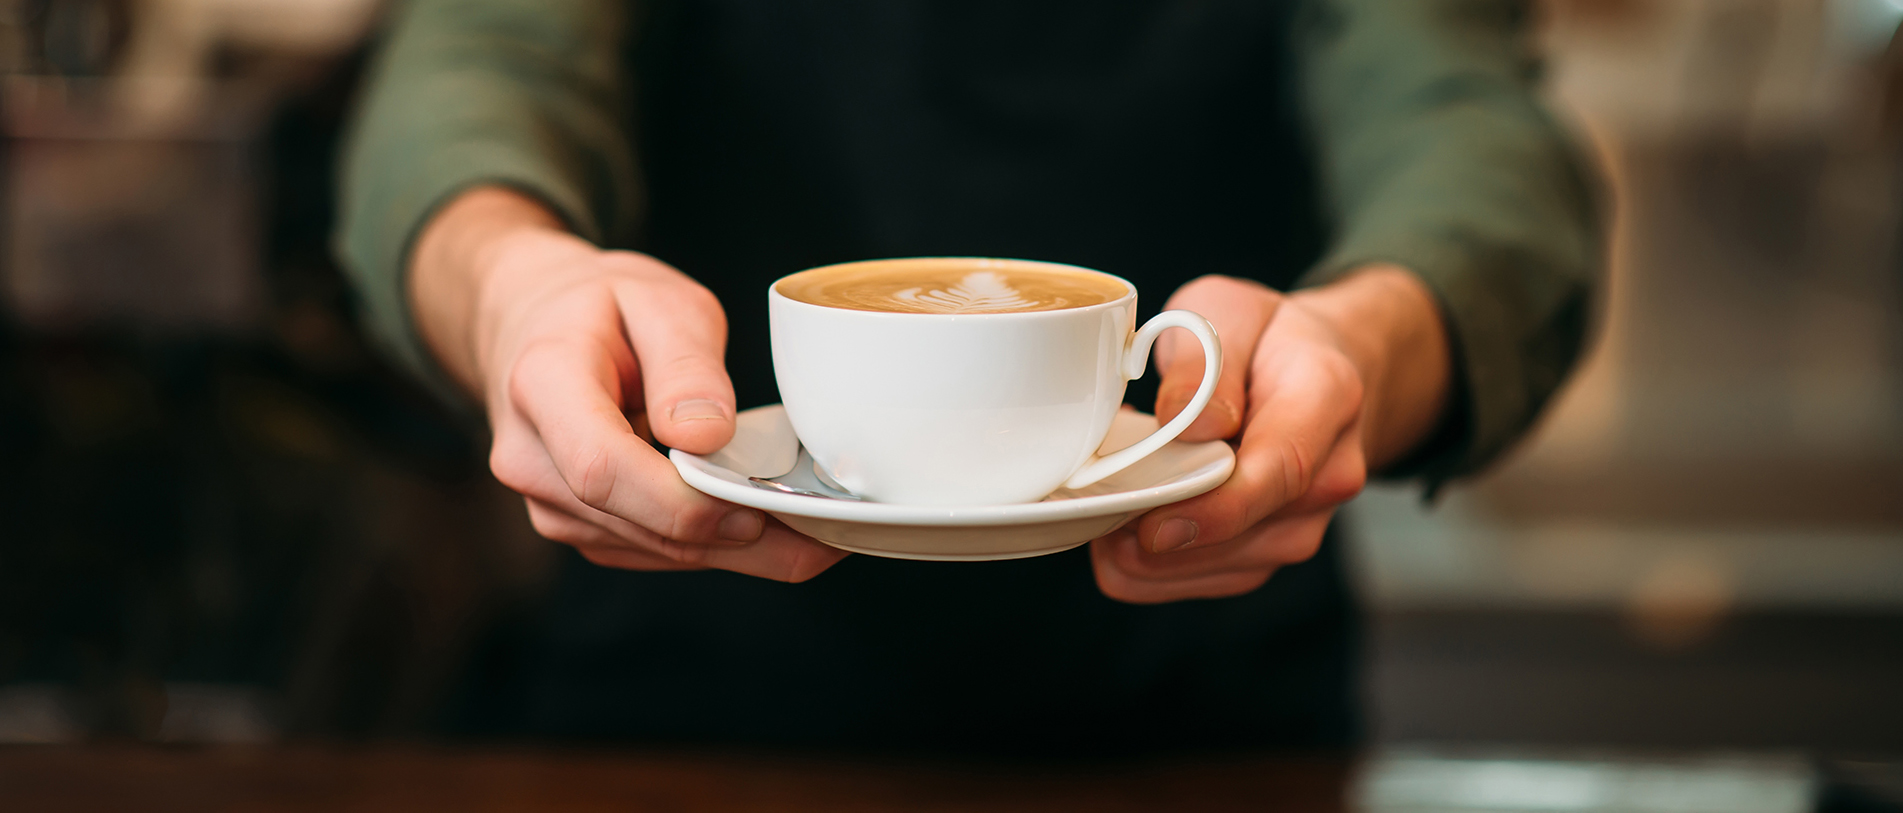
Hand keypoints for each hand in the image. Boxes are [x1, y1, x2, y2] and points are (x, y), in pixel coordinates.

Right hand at [410, 187, 844, 580]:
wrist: (537, 326)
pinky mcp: (585, 528)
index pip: (601, 468)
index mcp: (542, 386)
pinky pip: (658, 551)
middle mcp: (533, 460)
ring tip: (819, 529)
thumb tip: (706, 436)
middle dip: (737, 537)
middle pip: (638, 524)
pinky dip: (719, 546)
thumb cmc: (601, 307)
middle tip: (827, 529)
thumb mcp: (656, 300)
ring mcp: (552, 504)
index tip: (756, 502)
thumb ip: (684, 364)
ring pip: (657, 550)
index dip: (682, 500)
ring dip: (739, 551)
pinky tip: (776, 527)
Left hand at [1089, 268, 1451, 603]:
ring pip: (1219, 570)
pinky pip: (1205, 581)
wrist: (1318, 370)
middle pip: (1246, 534)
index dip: (1216, 509)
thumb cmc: (1266, 339)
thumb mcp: (1227, 310)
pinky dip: (1152, 566)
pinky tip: (1120, 526)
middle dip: (1160, 534)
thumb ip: (1204, 360)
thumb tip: (1185, 423)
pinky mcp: (1269, 552)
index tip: (1153, 528)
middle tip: (1092, 502)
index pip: (1282, 469)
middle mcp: (1330, 474)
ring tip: (1103, 504)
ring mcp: (1303, 523)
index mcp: (1327, 397)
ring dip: (1149, 555)